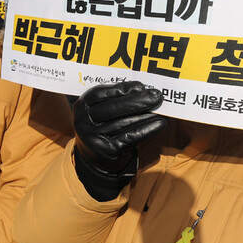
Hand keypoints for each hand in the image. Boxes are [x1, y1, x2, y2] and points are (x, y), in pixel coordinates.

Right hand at [73, 82, 165, 200]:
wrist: (93, 156)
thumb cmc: (102, 124)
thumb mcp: (99, 109)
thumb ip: (114, 98)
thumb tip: (142, 90)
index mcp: (81, 106)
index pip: (99, 93)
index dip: (120, 88)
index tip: (140, 86)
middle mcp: (83, 122)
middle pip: (113, 108)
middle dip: (137, 101)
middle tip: (157, 96)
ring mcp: (94, 138)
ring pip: (124, 123)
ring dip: (145, 115)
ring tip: (160, 109)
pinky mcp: (107, 151)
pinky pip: (130, 138)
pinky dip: (147, 130)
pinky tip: (159, 124)